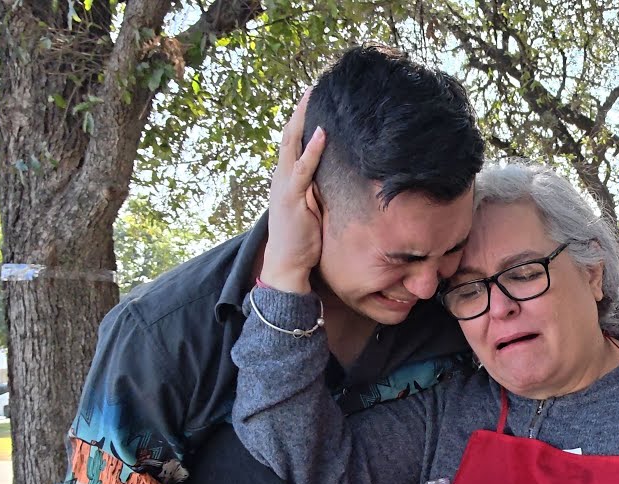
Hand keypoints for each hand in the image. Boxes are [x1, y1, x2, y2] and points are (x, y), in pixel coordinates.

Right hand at [263, 91, 327, 293]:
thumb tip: (336, 174)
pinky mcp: (291, 197)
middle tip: (314, 85)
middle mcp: (282, 175)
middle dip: (301, 109)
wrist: (287, 264)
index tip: (315, 97)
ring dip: (304, 118)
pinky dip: (312, 149)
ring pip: (292, 143)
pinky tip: (321, 132)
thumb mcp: (313, 207)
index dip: (303, 118)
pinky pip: (302, 168)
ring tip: (313, 96)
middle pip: (290, 133)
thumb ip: (319, 188)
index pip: (294, 140)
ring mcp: (284, 185)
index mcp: (287, 177)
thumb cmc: (303, 238)